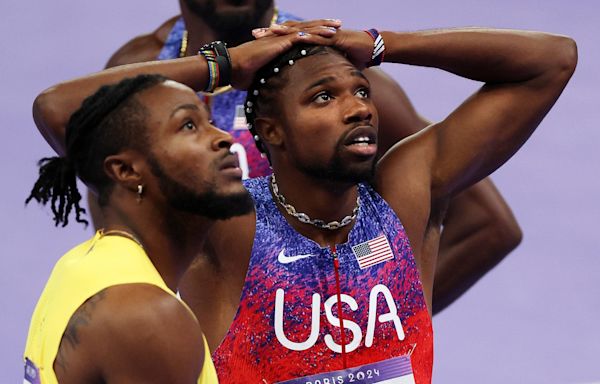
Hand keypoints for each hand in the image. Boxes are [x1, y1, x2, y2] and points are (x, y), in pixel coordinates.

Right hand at [229, 31, 335, 88]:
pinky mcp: (279, 43)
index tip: (326, 34)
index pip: (298, 36)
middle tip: (338, 24)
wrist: (230, 68)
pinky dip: (315, 35)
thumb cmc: (241, 73)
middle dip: (322, 25)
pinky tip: (326, 35)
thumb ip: (268, 79)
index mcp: (277, 43)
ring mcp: (280, 39)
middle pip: (305, 28)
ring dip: (322, 28)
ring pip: (306, 30)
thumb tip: (271, 90)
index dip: (313, 33)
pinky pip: (300, 37)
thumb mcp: (260, 76)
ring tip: (337, 26)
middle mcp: (279, 38)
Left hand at [253, 20, 376, 69]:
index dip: (273, 39)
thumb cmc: (354, 57)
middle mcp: (317, 33)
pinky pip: (319, 36)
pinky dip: (307, 36)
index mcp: (314, 38)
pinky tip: (295, 37)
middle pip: (290, 30)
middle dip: (272, 32)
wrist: (372, 49)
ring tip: (270, 32)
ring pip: (301, 30)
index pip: (289, 37)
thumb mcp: (333, 65)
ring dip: (285, 31)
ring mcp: (326, 33)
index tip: (257, 42)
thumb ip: (321, 71)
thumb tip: (311, 85)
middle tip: (255, 34)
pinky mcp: (335, 36)